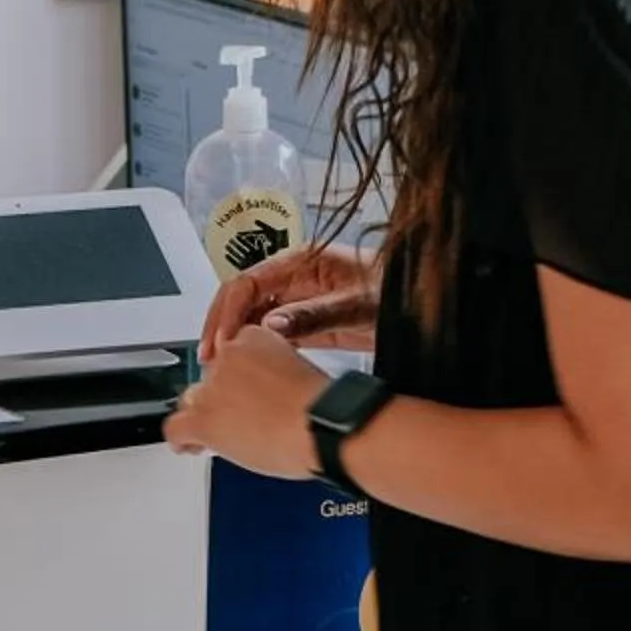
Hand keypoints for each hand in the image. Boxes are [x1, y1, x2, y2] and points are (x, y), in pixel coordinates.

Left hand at [164, 325, 329, 478]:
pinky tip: (188, 446)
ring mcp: (213, 387)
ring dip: (204, 417)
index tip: (246, 393)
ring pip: (192, 401)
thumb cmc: (323, 407)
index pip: (231, 354)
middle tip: (237, 418)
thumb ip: (281, 380)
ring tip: (220, 434)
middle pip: (209, 377)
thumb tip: (276, 403)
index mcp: (255, 337)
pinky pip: (176, 427)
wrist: (321, 423)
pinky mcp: (204, 418)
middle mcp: (228, 357)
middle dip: (219, 398)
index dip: (236, 378)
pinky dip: (181, 439)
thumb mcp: (304, 375)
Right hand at [200, 244, 379, 359]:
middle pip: (242, 297)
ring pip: (252, 315)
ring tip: (219, 368)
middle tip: (208, 358)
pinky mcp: (307, 321)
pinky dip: (254, 347)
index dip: (228, 311)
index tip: (221, 342)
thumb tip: (270, 325)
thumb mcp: (357, 304)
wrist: (422, 306)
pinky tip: (245, 367)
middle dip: (220, 324)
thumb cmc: (395, 294)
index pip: (249, 282)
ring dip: (233, 338)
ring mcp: (299, 299)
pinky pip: (270, 331)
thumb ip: (314, 314)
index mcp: (301, 262)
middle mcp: (294, 277)